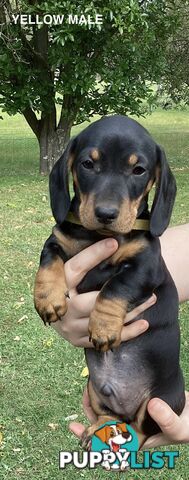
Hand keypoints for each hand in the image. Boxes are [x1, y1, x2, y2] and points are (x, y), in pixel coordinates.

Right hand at [51, 238, 155, 346]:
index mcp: (56, 286)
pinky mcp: (78, 340)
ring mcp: (69, 327)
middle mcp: (60, 309)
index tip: (114, 242)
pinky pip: (105, 338)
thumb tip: (109, 237)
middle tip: (141, 282)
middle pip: (90, 301)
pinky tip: (143, 323)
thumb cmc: (70, 285)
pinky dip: (127, 332)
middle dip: (116, 292)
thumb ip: (84, 262)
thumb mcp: (71, 272)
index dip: (93, 255)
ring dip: (128, 312)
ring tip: (150, 299)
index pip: (74, 269)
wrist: (56, 313)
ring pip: (101, 321)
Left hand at [69, 389, 188, 447]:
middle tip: (78, 410)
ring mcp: (134, 414)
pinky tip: (105, 382)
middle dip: (90, 419)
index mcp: (136, 440)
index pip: (110, 446)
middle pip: (104, 427)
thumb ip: (166, 418)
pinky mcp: (139, 402)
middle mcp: (131, 428)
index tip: (78, 432)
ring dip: (98, 404)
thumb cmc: (188, 426)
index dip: (92, 443)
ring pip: (110, 411)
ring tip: (89, 389)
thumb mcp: (178, 427)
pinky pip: (121, 398)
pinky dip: (112, 392)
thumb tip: (151, 405)